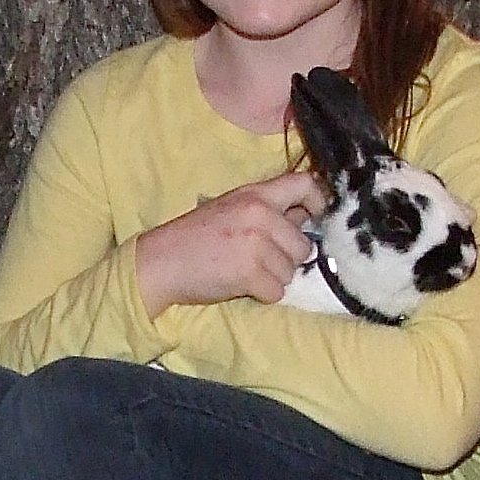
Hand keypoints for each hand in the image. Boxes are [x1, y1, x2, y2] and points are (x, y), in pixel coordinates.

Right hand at [134, 170, 327, 313]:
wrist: (161, 262)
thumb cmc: (195, 237)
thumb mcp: (231, 209)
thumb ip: (268, 210)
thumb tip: (305, 216)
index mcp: (256, 194)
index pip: (305, 184)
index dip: (319, 203)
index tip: (315, 220)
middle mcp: (260, 214)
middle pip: (303, 244)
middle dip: (286, 258)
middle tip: (258, 260)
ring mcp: (256, 244)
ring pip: (291, 271)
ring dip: (273, 278)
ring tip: (244, 271)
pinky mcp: (250, 273)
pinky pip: (277, 291)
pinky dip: (262, 294)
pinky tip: (241, 285)